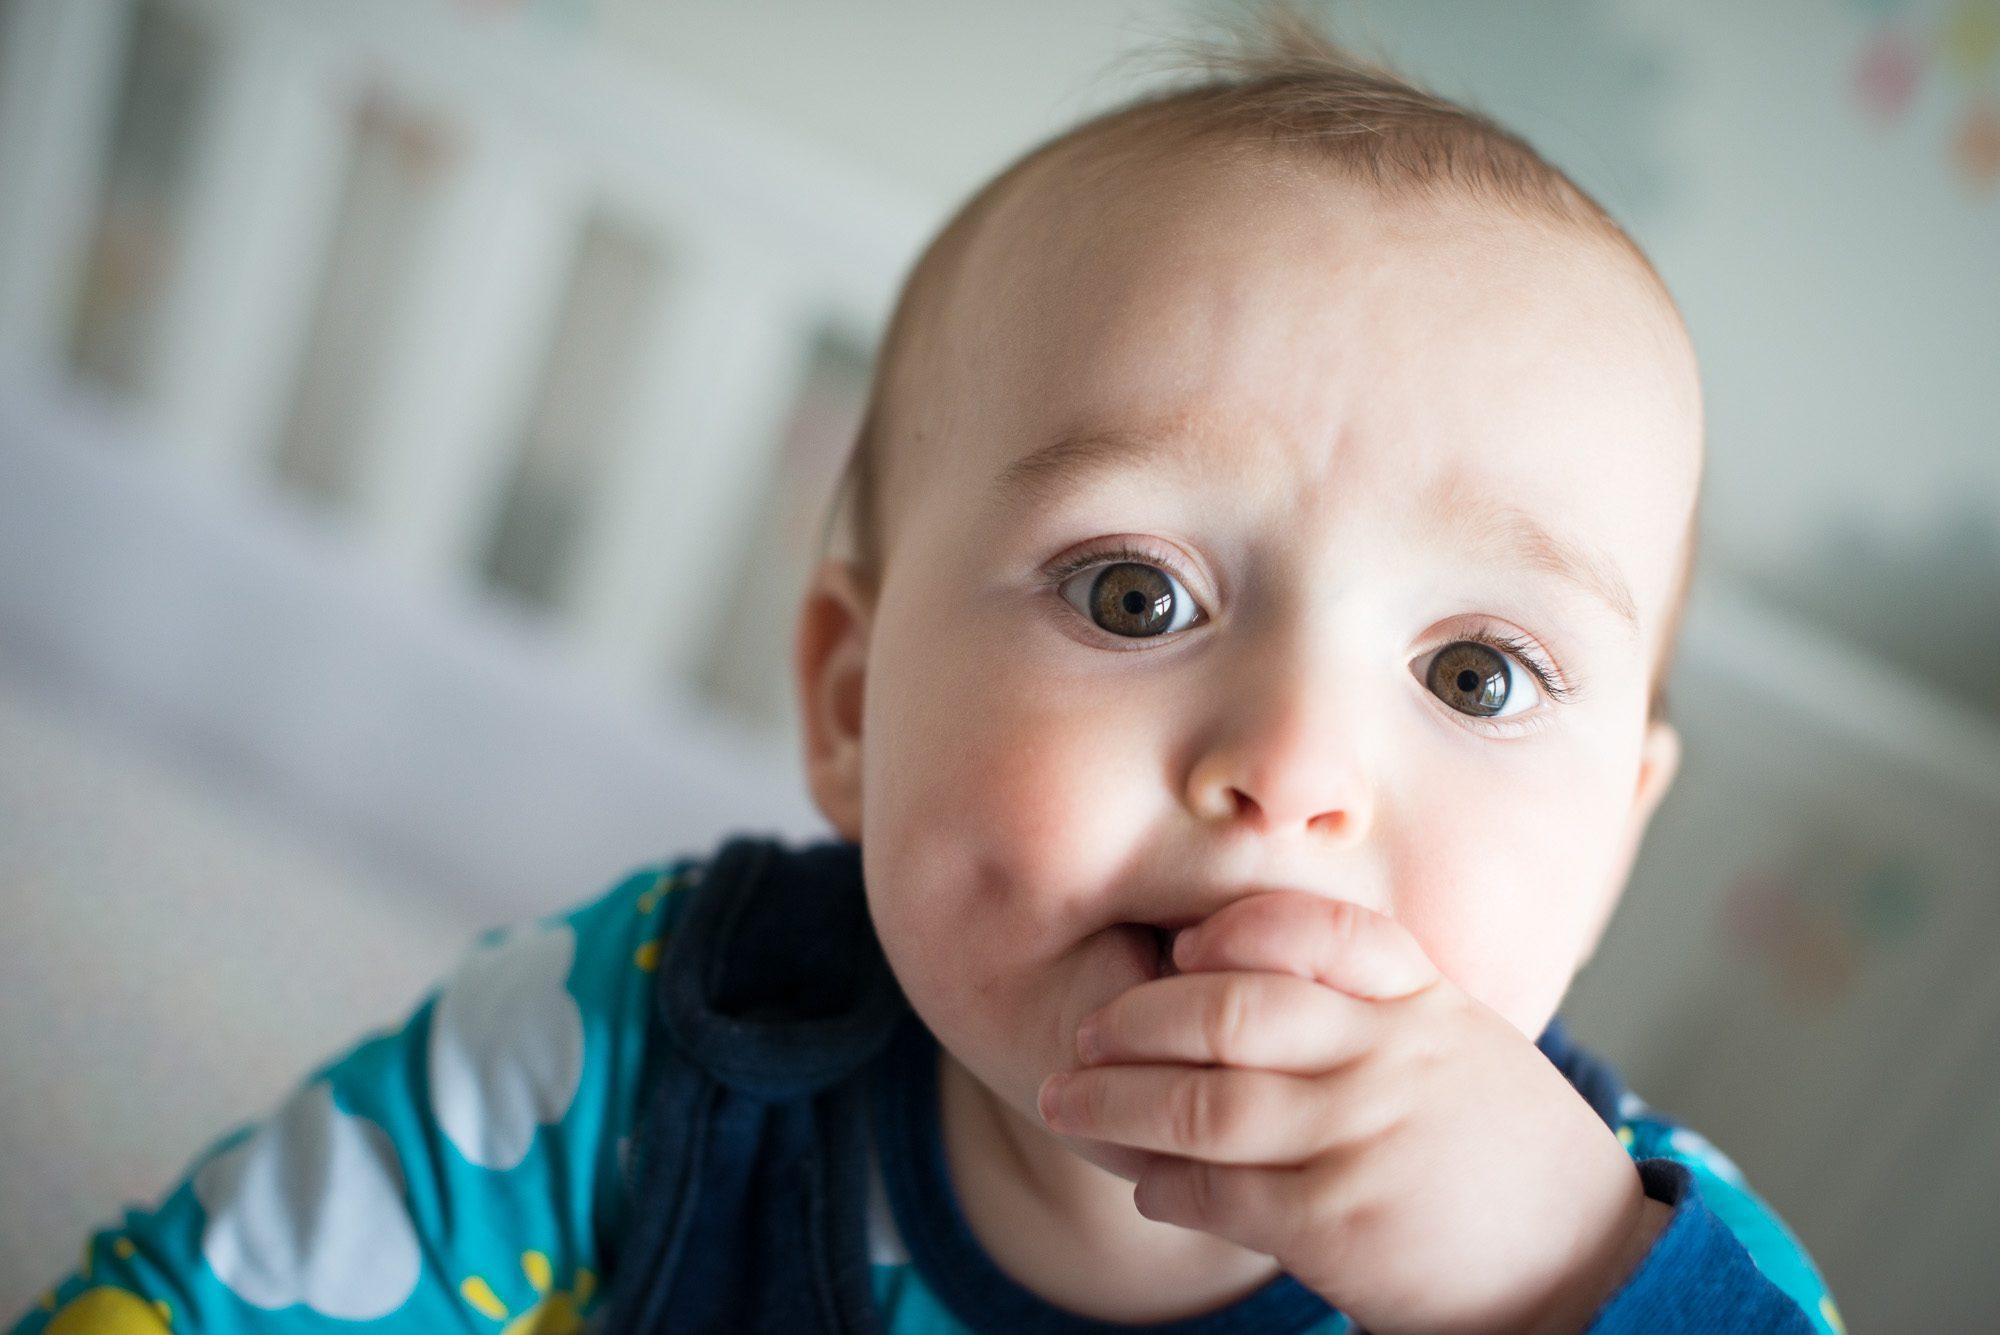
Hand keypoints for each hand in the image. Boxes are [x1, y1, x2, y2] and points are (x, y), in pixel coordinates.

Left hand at [1036, 891, 1670, 1334]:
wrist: (1593, 1275)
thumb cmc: (1508, 1161)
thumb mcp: (1467, 1052)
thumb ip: (1382, 1010)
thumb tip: (1246, 979)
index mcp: (1426, 1004)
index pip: (1316, 929)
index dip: (1232, 930)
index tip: (1181, 946)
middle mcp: (1391, 1057)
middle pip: (1231, 1010)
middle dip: (1138, 1020)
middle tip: (1087, 1035)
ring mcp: (1364, 1137)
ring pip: (1204, 1104)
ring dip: (1118, 1105)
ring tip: (1071, 1106)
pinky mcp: (1339, 1223)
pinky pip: (1218, 1192)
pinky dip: (1165, 1186)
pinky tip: (1147, 1187)